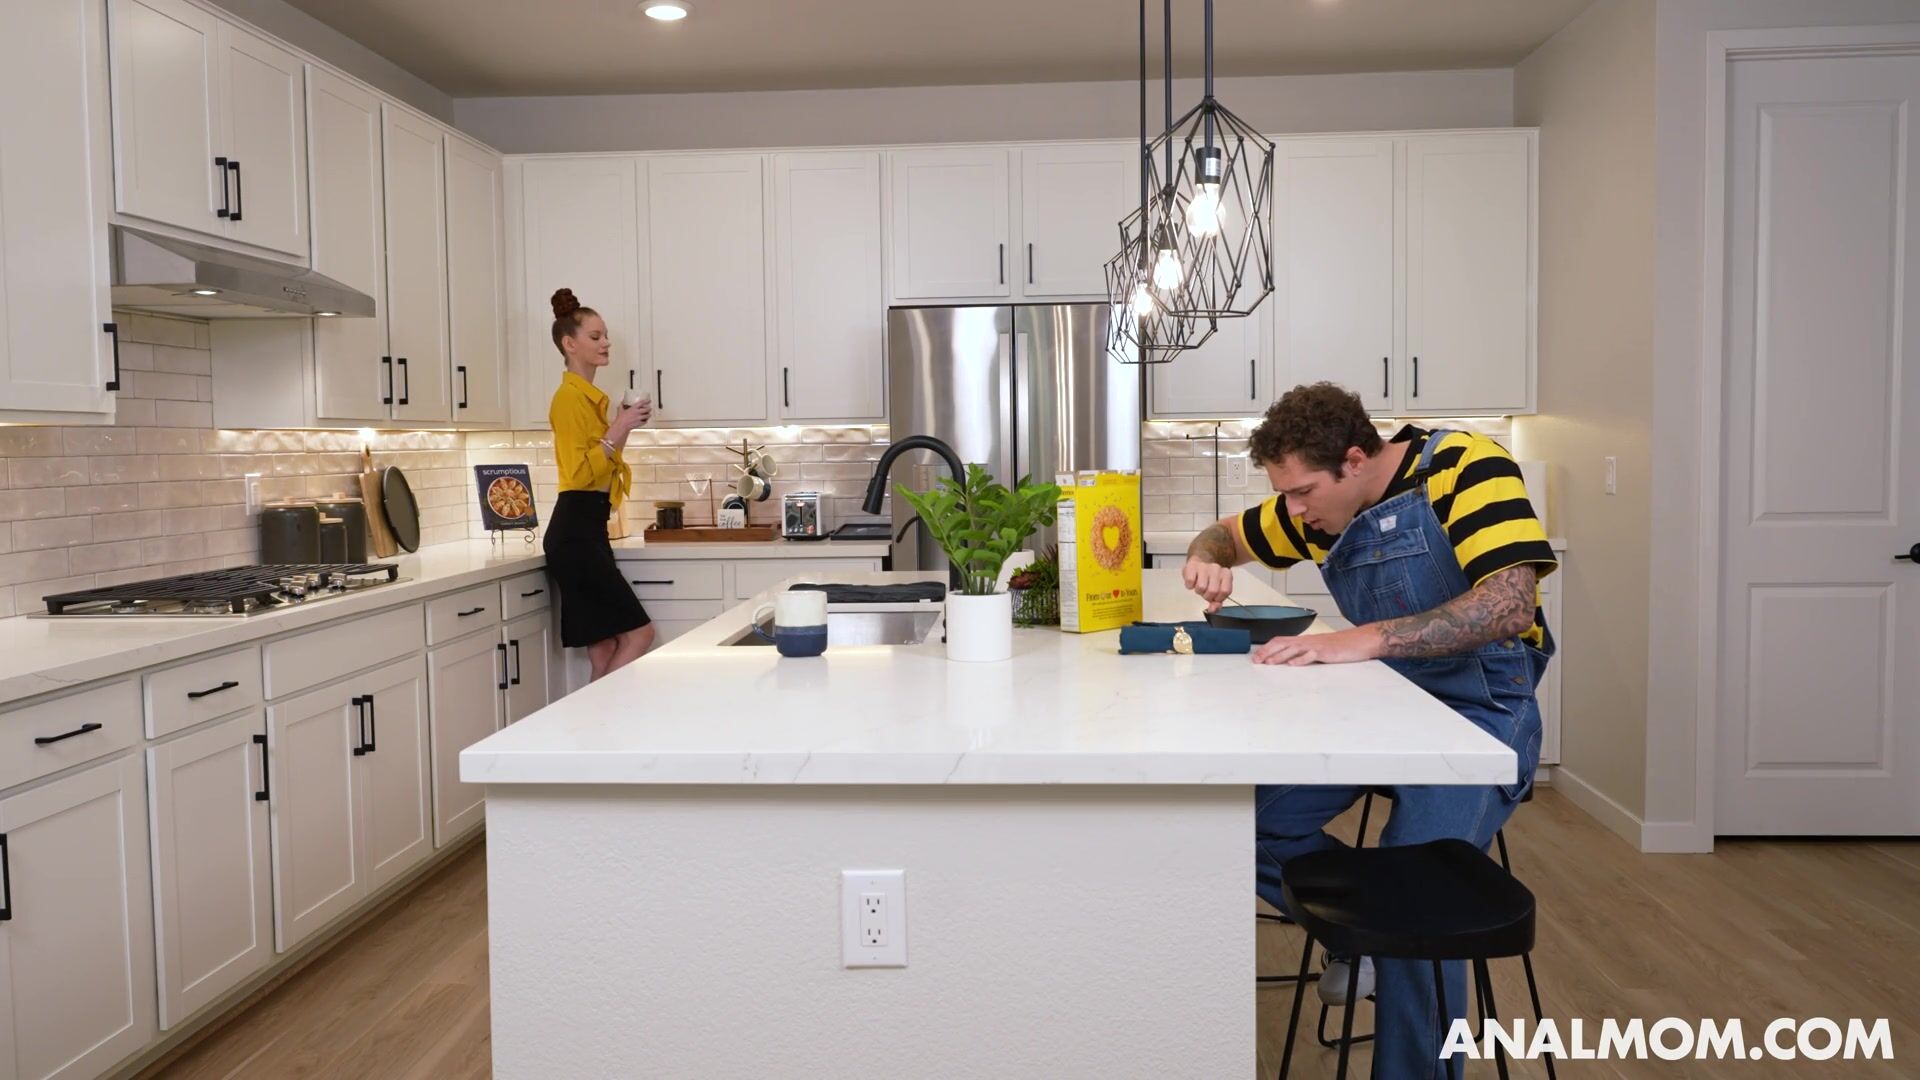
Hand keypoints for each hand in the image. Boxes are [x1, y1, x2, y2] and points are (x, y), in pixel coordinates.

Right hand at [613, 398, 651, 433]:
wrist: (622, 426)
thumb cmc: (621, 418)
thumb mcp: (620, 410)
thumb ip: (621, 405)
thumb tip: (622, 401)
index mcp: (633, 408)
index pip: (642, 403)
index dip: (646, 401)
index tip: (649, 400)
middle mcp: (638, 412)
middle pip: (647, 409)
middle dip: (649, 408)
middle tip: (650, 408)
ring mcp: (639, 418)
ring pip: (647, 415)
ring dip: (648, 415)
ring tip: (648, 414)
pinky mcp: (640, 423)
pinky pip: (645, 421)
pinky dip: (646, 421)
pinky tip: (645, 420)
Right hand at [1183, 557, 1232, 610]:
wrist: (1199, 563)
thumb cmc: (1209, 580)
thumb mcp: (1217, 592)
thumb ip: (1217, 603)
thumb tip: (1212, 609)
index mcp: (1226, 574)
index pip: (1225, 591)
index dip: (1218, 598)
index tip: (1214, 597)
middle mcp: (1216, 568)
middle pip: (1213, 591)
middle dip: (1207, 596)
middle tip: (1205, 592)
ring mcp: (1204, 566)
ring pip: (1201, 587)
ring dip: (1198, 591)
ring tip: (1199, 586)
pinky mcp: (1191, 566)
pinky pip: (1190, 581)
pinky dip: (1189, 586)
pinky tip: (1192, 582)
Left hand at [1252, 626, 1379, 665]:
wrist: (1360, 641)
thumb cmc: (1339, 647)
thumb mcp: (1317, 649)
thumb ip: (1303, 654)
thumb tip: (1288, 662)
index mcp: (1304, 640)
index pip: (1280, 641)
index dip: (1267, 648)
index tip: (1256, 657)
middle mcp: (1308, 641)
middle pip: (1283, 643)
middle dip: (1268, 651)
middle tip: (1256, 661)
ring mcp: (1317, 646)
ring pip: (1294, 648)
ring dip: (1280, 656)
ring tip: (1269, 663)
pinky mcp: (1327, 652)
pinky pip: (1312, 655)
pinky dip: (1302, 659)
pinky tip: (1293, 665)